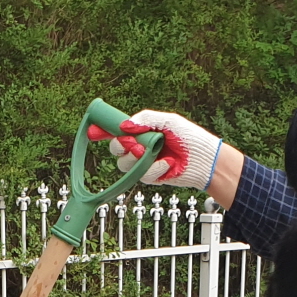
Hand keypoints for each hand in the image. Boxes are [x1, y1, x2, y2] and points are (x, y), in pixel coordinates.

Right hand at [104, 110, 222, 191]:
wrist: (204, 160)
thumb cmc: (190, 138)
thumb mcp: (168, 121)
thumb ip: (145, 119)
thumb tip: (125, 125)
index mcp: (142, 131)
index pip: (117, 130)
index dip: (103, 131)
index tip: (93, 131)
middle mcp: (140, 147)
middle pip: (116, 148)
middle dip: (121, 146)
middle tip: (132, 143)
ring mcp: (143, 163)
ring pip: (124, 164)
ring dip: (137, 158)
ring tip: (153, 153)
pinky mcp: (150, 177)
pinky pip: (141, 175)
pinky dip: (154, 168)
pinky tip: (168, 164)